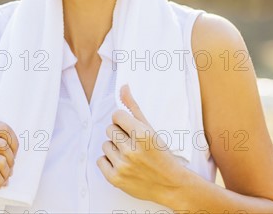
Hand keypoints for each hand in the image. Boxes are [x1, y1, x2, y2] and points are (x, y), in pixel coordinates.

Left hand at [96, 84, 186, 204]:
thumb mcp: (151, 129)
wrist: (172, 185)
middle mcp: (131, 150)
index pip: (117, 115)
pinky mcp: (115, 179)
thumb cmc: (161, 155)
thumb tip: (123, 87)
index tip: (131, 129)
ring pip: (105, 144)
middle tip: (132, 143)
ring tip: (129, 155)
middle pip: (109, 129)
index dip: (123, 121)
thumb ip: (134, 107)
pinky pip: (100, 160)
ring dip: (114, 148)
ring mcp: (123, 166)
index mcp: (142, 135)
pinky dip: (109, 162)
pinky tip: (122, 164)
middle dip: (119, 134)